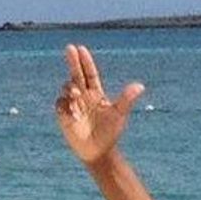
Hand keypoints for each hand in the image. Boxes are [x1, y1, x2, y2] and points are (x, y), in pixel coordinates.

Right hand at [55, 44, 143, 164]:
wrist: (99, 151)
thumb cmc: (110, 133)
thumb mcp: (119, 114)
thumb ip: (127, 99)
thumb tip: (140, 86)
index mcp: (97, 94)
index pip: (90, 74)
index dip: (86, 62)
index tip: (81, 49)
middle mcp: (84, 97)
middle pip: (76, 75)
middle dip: (73, 61)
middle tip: (70, 48)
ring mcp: (73, 105)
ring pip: (67, 88)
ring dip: (70, 87)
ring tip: (76, 95)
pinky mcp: (64, 115)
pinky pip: (60, 104)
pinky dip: (65, 104)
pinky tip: (73, 112)